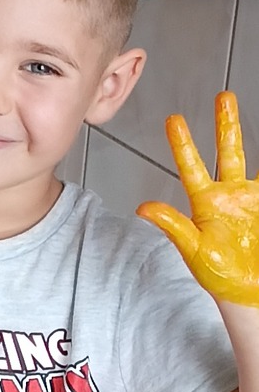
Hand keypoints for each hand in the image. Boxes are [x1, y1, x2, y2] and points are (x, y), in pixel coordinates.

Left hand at [139, 92, 258, 306]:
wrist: (250, 295)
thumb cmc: (219, 277)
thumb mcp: (194, 252)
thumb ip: (173, 226)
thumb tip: (143, 207)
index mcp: (206, 204)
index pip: (192, 167)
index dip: (183, 144)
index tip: (174, 119)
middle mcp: (230, 195)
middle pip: (229, 152)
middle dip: (227, 124)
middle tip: (224, 96)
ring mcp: (252, 199)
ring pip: (253, 160)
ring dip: (251, 136)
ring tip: (243, 112)